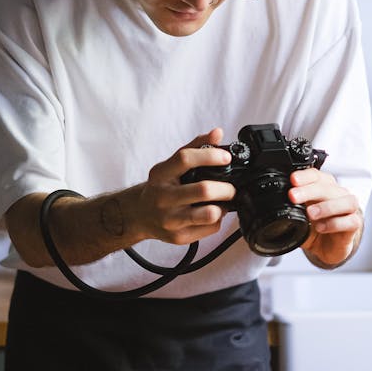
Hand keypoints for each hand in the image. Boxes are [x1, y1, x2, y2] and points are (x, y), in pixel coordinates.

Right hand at [131, 127, 235, 246]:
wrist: (140, 215)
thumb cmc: (160, 187)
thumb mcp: (170, 165)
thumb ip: (195, 147)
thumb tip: (218, 133)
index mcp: (160, 174)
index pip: (185, 159)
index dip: (210, 156)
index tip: (226, 157)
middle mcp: (163, 197)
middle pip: (203, 190)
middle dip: (226, 188)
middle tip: (231, 188)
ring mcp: (170, 220)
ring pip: (210, 214)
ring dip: (223, 207)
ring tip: (222, 202)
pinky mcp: (179, 237)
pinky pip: (210, 228)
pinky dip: (217, 219)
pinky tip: (210, 214)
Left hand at [288, 168, 362, 267]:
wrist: (330, 247)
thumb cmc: (316, 227)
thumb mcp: (299, 218)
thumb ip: (289, 209)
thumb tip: (267, 206)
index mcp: (324, 187)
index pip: (316, 175)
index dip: (304, 176)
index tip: (292, 180)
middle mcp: (338, 195)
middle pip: (328, 186)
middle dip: (309, 190)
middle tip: (294, 196)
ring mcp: (349, 209)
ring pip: (345, 201)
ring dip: (326, 206)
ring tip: (310, 214)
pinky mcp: (354, 224)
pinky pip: (350, 221)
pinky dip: (335, 223)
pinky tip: (322, 227)